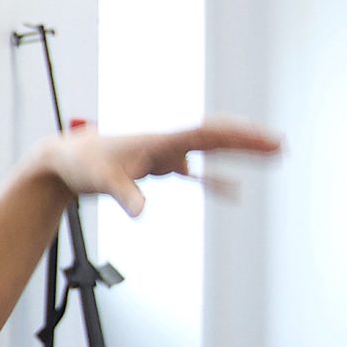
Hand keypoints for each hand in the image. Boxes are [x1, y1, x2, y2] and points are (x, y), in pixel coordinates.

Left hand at [40, 117, 281, 216]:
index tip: (263, 138)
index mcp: (160, 138)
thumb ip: (125, 195)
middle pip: (216, 136)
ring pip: (211, 149)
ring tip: (273, 154)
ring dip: (240, 152)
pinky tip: (233, 190)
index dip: (237, 134)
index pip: (207, 132)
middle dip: (248, 140)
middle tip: (281, 145)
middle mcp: (168, 140)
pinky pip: (195, 171)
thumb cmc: (83, 163)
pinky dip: (214, 178)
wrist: (65, 159)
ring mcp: (166, 151)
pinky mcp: (160, 165)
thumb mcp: (102, 180)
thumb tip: (142, 214)